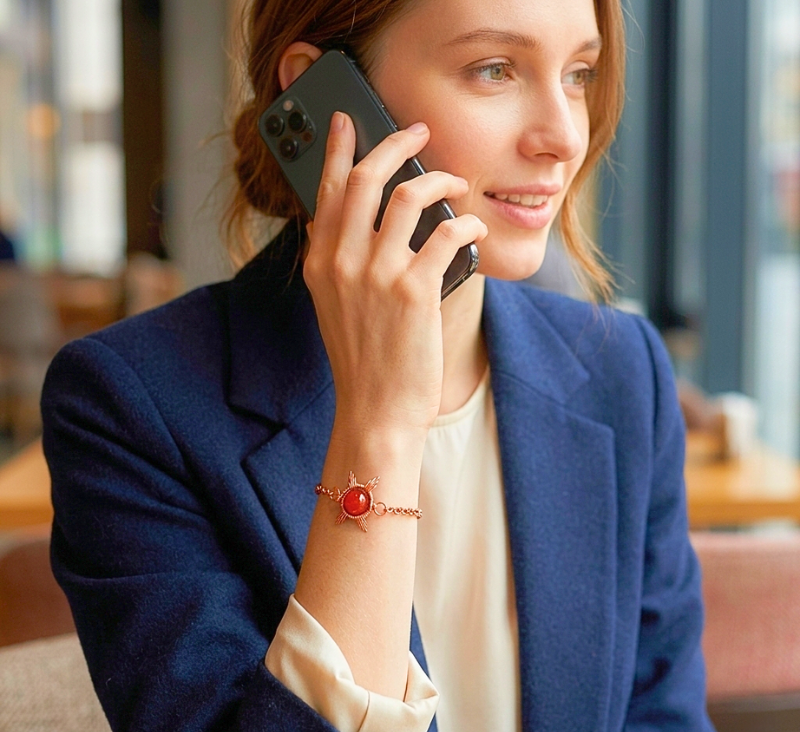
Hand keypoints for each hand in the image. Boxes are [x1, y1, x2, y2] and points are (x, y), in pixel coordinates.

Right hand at [303, 112, 487, 437]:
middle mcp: (341, 261)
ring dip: (440, 179)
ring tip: (457, 183)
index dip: (337, 148)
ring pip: (409, 195)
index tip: (348, 121)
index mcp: (319, 263)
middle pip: (365, 177)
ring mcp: (376, 274)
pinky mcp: (414, 291)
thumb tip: (351, 219)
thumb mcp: (335, 307)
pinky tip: (474, 228)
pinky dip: (466, 223)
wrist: (375, 410)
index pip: (326, 189)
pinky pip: (446, 233)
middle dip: (395, 143)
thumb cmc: (363, 361)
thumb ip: (337, 262)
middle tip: (418, 132)